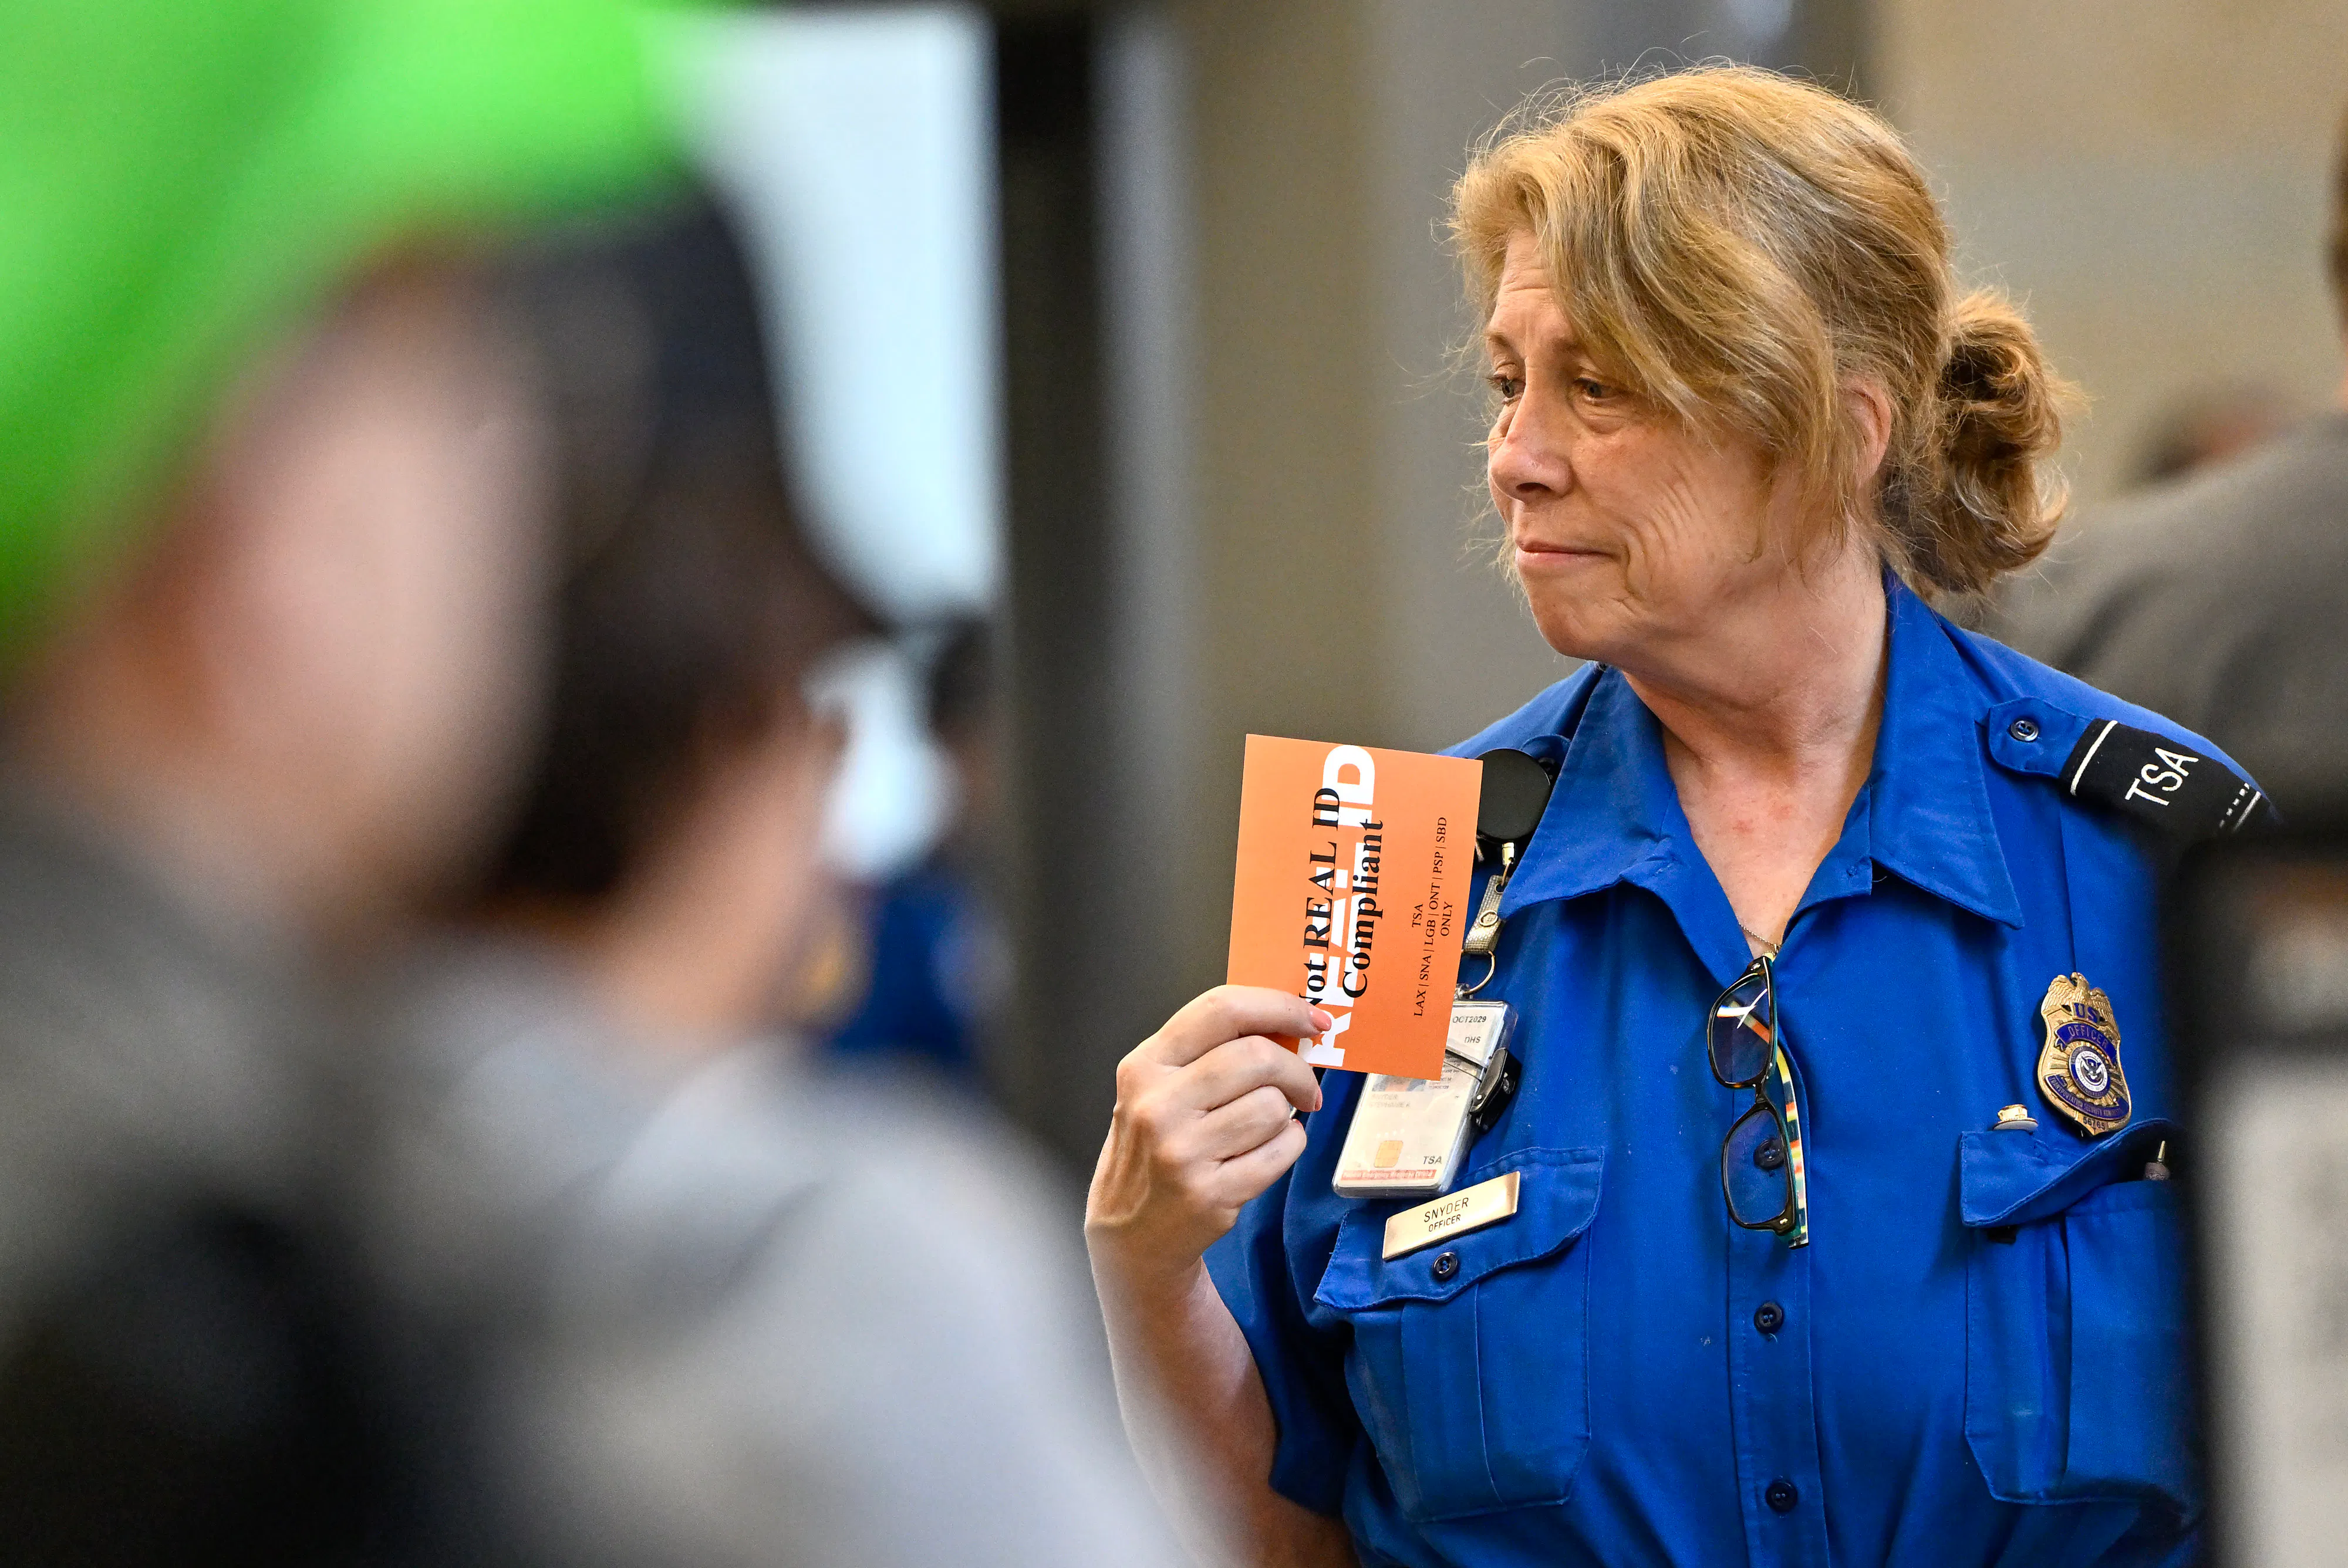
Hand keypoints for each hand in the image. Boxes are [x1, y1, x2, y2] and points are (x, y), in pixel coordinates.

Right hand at [1086, 986, 1332, 1292]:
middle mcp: (1158, 1106)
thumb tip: (1289, 1023)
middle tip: (1306, 1086)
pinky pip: (1282, 1151)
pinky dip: (1289, 1146)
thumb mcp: (1158, 1089)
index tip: (1314, 1018)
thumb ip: (1209, 1051)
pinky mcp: (1210, 1194)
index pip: (1221, 1009)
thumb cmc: (1155, 1148)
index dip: (1279, 1006)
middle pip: (1258, 1057)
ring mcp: (1182, 1153)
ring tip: (1267, 1127)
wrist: (1131, 1232)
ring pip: (1274, 1107)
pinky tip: (1267, 1151)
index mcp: (1144, 1066)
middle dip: (1297, 1069)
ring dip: (1286, 1115)